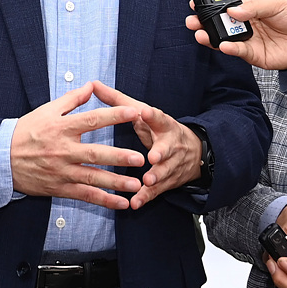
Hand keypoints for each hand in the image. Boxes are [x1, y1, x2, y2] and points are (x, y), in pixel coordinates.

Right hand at [10, 82, 145, 208]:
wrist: (1, 157)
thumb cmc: (26, 131)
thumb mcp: (46, 110)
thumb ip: (72, 99)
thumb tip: (92, 85)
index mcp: (62, 128)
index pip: (92, 120)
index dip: (114, 116)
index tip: (134, 112)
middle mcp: (63, 150)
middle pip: (95, 153)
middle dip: (119, 157)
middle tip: (140, 158)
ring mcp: (62, 171)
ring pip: (92, 178)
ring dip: (116, 183)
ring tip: (136, 184)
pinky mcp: (59, 188)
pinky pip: (84, 195)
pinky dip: (103, 200)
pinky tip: (121, 203)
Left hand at [91, 81, 202, 208]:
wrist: (192, 150)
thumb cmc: (158, 128)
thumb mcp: (143, 112)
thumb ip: (118, 101)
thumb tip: (94, 84)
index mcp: (163, 124)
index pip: (158, 117)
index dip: (152, 115)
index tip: (144, 112)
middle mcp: (170, 144)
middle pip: (167, 148)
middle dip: (161, 153)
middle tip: (153, 157)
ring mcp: (170, 164)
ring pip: (164, 171)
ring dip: (156, 177)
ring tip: (147, 181)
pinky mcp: (167, 180)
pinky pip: (157, 191)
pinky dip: (147, 197)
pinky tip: (136, 202)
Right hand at [185, 0, 286, 68]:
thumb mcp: (277, 4)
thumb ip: (255, 7)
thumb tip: (232, 10)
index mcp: (250, 9)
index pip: (226, 6)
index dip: (211, 5)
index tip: (197, 2)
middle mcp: (246, 25)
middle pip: (220, 24)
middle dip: (204, 22)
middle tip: (192, 20)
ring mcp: (249, 41)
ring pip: (225, 39)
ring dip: (211, 37)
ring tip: (201, 33)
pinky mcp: (255, 56)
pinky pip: (239, 52)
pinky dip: (230, 49)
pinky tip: (223, 45)